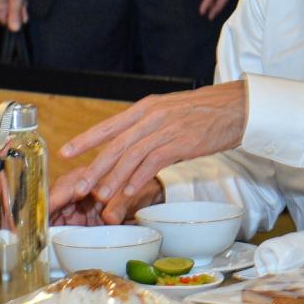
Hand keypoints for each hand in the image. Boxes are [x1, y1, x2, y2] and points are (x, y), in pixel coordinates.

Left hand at [51, 81, 246, 223]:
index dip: (85, 139)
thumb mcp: (172, 112)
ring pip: (131, 156)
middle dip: (94, 168)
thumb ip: (150, 126)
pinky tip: (130, 191)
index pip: (109, 125)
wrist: (237, 107)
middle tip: (78, 187)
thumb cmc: (207, 111)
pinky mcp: (182, 142)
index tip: (65, 152)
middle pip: (116, 144)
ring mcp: (167, 128)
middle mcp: (153, 116)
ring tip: (101, 196)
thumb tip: (131, 144)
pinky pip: (154, 162)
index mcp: (147, 108)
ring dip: (114, 178)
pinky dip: (139, 177)